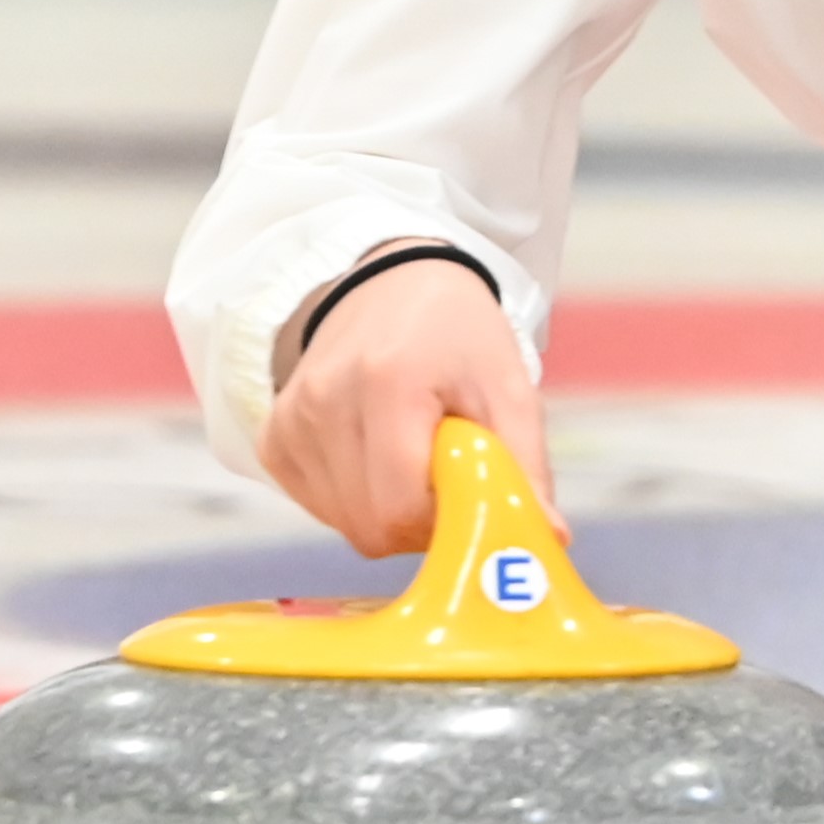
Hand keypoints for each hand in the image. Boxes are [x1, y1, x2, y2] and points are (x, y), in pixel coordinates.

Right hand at [259, 246, 552, 557]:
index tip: (465, 490)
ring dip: (385, 510)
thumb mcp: (508, 388)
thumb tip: (549, 539)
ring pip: (343, 523)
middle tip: (444, 477)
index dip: (442, 521)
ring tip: (411, 457)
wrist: (396, 284)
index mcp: (387, 383)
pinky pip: (316, 506)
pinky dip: (353, 499)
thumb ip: (526, 466)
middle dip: (417, 523)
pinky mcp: (274, 437)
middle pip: (369, 525)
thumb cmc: (459, 336)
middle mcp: (324, 401)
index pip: (400, 509)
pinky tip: (375, 455)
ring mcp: (290, 420)